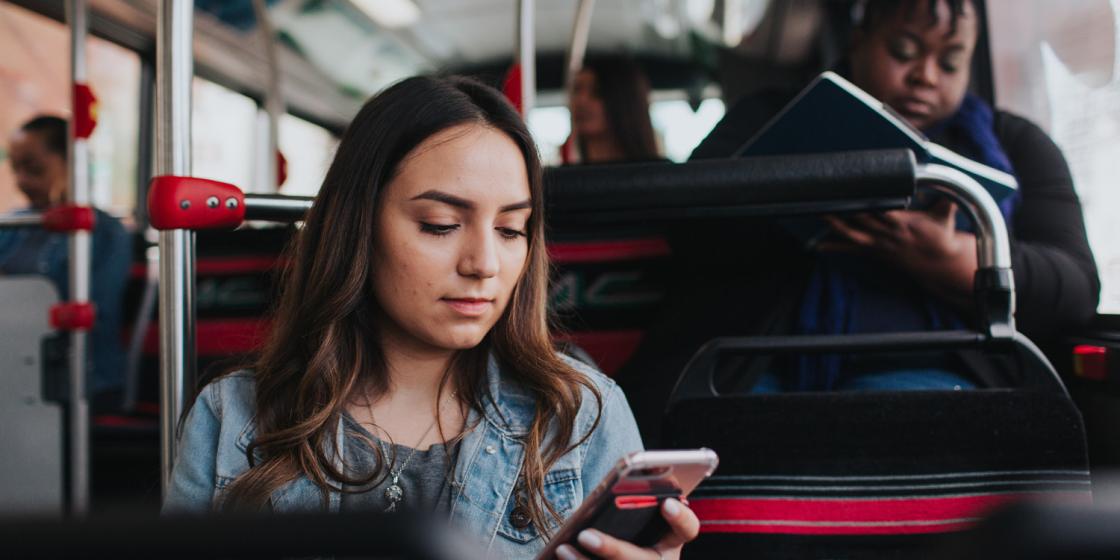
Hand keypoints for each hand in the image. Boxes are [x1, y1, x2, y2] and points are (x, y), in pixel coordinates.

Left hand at [554, 498, 699, 559]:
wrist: (636, 556)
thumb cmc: (629, 534)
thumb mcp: (638, 524)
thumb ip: (630, 509)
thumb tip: (605, 493)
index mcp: (671, 541)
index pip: (687, 529)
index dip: (680, 517)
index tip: (666, 503)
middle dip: (612, 550)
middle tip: (585, 535)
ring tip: (562, 550)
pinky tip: (557, 559)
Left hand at [819, 198, 977, 304]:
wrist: (938, 263)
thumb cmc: (941, 234)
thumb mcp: (946, 216)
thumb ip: (946, 200)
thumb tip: (950, 183)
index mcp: (904, 223)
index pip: (883, 211)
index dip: (870, 202)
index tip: (858, 192)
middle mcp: (888, 234)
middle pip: (863, 221)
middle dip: (847, 210)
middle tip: (830, 197)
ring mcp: (880, 245)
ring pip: (854, 235)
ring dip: (836, 226)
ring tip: (821, 214)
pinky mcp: (875, 252)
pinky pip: (852, 250)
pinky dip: (836, 248)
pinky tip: (818, 246)